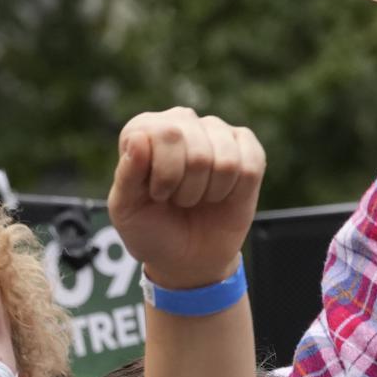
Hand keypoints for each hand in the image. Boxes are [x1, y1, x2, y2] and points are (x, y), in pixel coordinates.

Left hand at [108, 108, 265, 290]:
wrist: (186, 256)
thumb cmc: (151, 229)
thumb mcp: (126, 210)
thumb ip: (127, 175)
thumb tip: (138, 138)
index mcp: (143, 130)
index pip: (160, 133)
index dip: (162, 175)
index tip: (156, 194)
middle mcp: (180, 121)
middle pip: (194, 148)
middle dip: (185, 188)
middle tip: (177, 199)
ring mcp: (215, 130)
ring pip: (224, 160)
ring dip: (208, 192)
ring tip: (196, 197)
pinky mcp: (246, 145)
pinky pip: (249, 166)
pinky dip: (233, 191)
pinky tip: (220, 194)